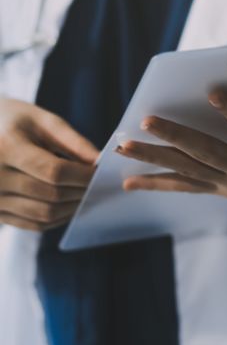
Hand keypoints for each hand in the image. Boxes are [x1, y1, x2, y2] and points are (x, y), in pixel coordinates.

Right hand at [0, 98, 98, 231]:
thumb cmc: (12, 121)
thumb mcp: (41, 120)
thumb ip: (73, 142)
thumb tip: (100, 163)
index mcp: (5, 147)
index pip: (53, 171)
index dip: (82, 176)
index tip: (100, 174)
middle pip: (51, 195)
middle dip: (81, 192)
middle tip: (99, 187)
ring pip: (44, 214)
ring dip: (72, 208)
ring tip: (87, 196)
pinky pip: (33, 224)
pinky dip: (57, 218)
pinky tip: (69, 205)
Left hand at [117, 91, 226, 232]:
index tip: (214, 90)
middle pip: (205, 152)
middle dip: (174, 135)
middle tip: (146, 120)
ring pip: (188, 170)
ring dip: (154, 159)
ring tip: (123, 148)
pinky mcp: (226, 191)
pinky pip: (188, 187)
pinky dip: (159, 184)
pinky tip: (132, 182)